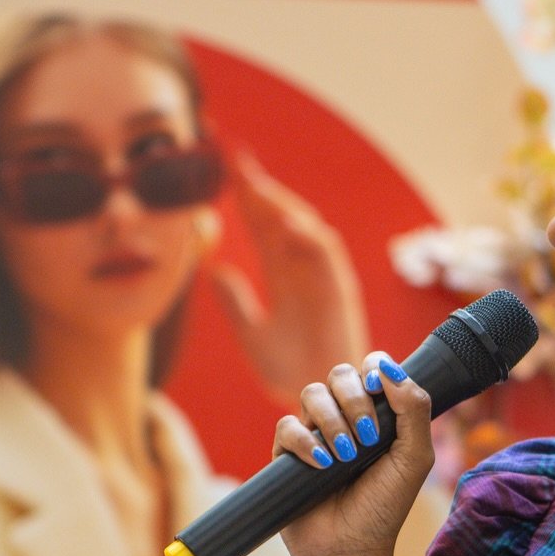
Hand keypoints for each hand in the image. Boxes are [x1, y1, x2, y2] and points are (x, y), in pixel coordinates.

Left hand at [210, 152, 370, 406]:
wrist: (321, 401)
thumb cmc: (291, 374)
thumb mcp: (253, 336)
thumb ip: (236, 305)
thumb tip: (215, 270)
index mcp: (281, 277)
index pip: (261, 226)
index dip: (244, 197)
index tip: (222, 168)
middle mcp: (301, 270)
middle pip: (279, 217)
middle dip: (258, 186)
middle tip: (232, 155)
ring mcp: (321, 277)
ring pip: (302, 227)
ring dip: (281, 203)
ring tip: (254, 182)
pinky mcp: (339, 290)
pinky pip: (326, 255)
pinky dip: (308, 236)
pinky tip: (285, 222)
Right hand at [272, 353, 433, 555]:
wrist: (350, 547)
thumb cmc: (385, 505)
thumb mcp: (415, 458)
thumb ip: (414, 409)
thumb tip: (391, 369)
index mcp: (379, 413)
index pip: (372, 368)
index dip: (374, 369)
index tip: (380, 390)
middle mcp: (346, 417)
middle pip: (340, 374)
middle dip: (354, 399)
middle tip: (367, 436)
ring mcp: (315, 432)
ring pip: (312, 393)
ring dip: (331, 420)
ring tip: (346, 455)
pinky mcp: (287, 452)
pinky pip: (287, 425)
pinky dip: (304, 441)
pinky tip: (322, 464)